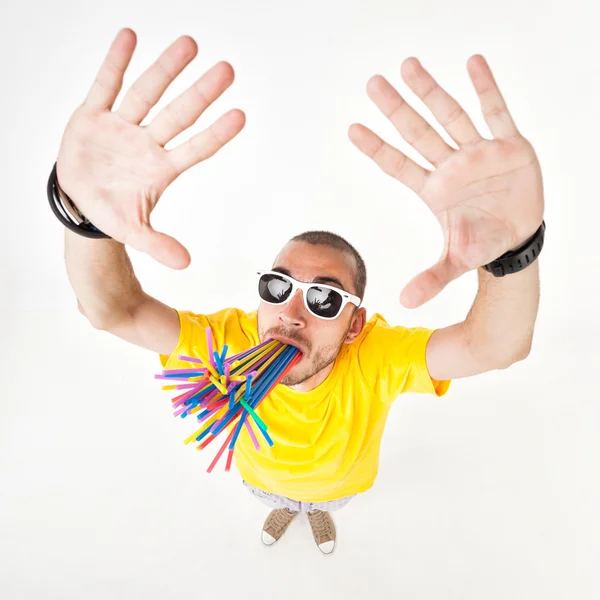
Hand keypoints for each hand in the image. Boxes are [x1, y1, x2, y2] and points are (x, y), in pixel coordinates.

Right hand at [56, 29, 244, 268]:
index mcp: (160, 168)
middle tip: (228, 70)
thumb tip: (186, 263)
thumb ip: (158, 244)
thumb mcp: (132, 231)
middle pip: (178, 114)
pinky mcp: (94, 114)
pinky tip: (129, 37)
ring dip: (166, 69)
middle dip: (200, 93)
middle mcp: (146, 142)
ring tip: (191, 44)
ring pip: (147, 92)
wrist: (79, 199)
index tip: (240, 116)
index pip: (195, 149)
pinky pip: (105, 84)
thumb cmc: (111, 212)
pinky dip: (115, 62)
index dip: (216, 134)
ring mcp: (122, 125)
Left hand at [349, 55, 543, 307]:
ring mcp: (478, 152)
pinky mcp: (509, 145)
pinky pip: (497, 112)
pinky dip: (487, 89)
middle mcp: (451, 166)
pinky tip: (473, 64)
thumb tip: (404, 301)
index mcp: (434, 190)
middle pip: (418, 133)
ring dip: (431, 91)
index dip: (376, 149)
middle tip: (373, 83)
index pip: (398, 165)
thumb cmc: (482, 242)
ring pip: (450, 116)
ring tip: (409, 66)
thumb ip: (431, 278)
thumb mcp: (456, 261)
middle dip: (396, 109)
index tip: (352, 129)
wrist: (517, 237)